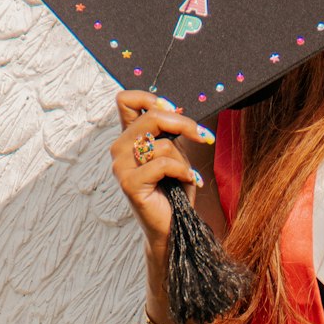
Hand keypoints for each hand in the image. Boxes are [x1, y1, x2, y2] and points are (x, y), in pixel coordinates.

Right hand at [110, 91, 214, 257]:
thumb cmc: (175, 189)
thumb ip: (170, 131)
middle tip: (204, 137)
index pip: (125, 100)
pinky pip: (163, 165)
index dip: (150, 98)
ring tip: (188, 175)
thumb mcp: (176, 152)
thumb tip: (173, 109)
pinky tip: (190, 181)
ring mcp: (121, 167)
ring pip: (162, 145)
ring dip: (184, 159)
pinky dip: (183, 171)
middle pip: (151, 116)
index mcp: (129, 137)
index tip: (173, 109)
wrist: (174, 225)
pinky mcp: (129, 184)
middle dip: (183, 124)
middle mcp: (120, 149)